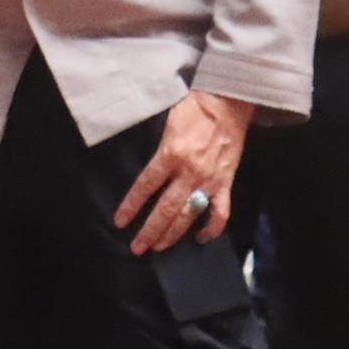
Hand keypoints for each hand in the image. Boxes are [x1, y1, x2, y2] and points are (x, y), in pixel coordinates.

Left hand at [113, 91, 253, 255]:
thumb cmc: (194, 106)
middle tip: (138, 247)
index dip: (131, 206)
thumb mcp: (167, 122)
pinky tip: (200, 238)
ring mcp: (209, 180)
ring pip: (188, 215)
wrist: (228, 101)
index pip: (145, 187)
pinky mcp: (226, 182)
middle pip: (165, 209)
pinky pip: (220, 212)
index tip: (120, 222)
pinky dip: (211, 229)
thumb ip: (159, 149)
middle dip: (150, 231)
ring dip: (173, 234)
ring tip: (159, 247)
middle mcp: (189, 172)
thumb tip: (148, 170)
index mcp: (170, 154)